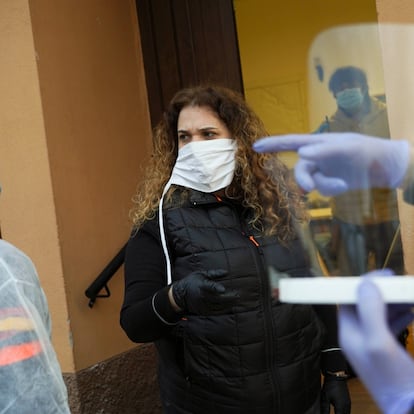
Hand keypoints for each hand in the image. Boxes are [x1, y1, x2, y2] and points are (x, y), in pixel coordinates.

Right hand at [171, 269, 238, 314]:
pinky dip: (224, 309)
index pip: (210, 287)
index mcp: (201, 285)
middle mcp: (202, 296)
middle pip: (217, 298)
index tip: (224, 288)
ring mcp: (203, 305)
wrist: (180, 296)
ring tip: (237, 300)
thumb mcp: (201, 274)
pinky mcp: (204, 311)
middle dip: (229, 297)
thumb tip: (226, 272)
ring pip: (218, 305)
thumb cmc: (191, 282)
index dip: (216, 288)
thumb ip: (214, 273)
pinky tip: (230, 306)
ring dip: (229, 303)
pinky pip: (216, 312)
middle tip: (238, 294)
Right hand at [253, 133, 409, 195]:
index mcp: (318, 142)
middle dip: (303, 179)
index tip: (255, 147)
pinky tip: (344, 185)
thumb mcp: (347, 148)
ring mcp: (323, 170)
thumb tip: (302, 154)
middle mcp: (318, 156)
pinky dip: (331, 189)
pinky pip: (322, 190)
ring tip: (342, 185)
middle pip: (300, 170)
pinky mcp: (330, 182)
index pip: (291, 142)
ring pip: (312, 182)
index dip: (272, 144)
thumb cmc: (367, 151)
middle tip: (307, 188)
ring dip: (325, 186)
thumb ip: (324, 151)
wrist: (386, 168)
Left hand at [320, 375, 350, 413]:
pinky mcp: (348, 400)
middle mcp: (346, 407)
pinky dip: (344, 413)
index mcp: (341, 408)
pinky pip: (348, 410)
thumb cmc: (330, 386)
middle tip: (333, 413)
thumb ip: (325, 409)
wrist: (336, 376)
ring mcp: (348, 403)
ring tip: (336, 412)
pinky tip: (339, 412)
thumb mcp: (325, 398)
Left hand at [339, 275, 413, 413]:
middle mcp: (358, 335)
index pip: (349, 300)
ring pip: (380, 313)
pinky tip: (411, 311)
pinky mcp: (387, 349)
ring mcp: (372, 342)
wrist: (409, 407)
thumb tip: (365, 284)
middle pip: (365, 304)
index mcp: (349, 333)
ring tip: (408, 294)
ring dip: (393, 302)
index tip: (382, 277)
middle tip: (399, 284)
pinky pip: (391, 325)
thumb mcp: (379, 343)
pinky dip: (400, 315)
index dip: (363, 285)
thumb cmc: (393, 378)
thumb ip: (369, 312)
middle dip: (382, 292)